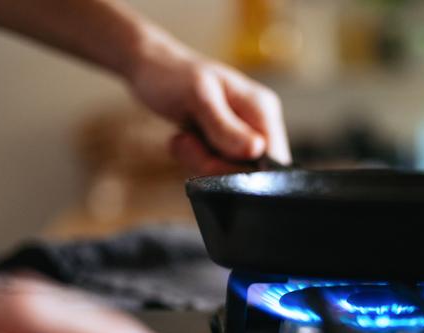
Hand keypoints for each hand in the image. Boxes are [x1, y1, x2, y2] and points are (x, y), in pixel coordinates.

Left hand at [127, 24, 291, 174]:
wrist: (150, 68)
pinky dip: (195, 160)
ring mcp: (243, 136)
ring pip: (230, 174)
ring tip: (183, 137)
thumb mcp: (198, 98)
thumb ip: (225, 126)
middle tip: (188, 141)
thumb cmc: (172, 75)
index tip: (211, 158)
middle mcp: (259, 124)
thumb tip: (257, 150)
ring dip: (200, 161)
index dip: (245, 172)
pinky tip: (184, 140)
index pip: (274, 161)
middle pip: (251, 173)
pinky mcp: (226, 145)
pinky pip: (216, 169)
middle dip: (215, 165)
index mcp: (263, 109)